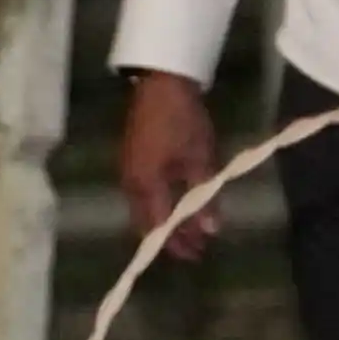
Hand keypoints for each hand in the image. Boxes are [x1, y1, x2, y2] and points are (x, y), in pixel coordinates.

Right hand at [118, 70, 223, 263]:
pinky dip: (159, 206)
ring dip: (165, 222)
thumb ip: (205, 196)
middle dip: (171, 238)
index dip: (177, 245)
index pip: (160, 228)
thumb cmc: (183, 120)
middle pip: (147, 222)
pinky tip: (176, 206)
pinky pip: (142, 195)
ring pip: (143, 209)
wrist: (160, 83)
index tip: (196, 256)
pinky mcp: (130, 160)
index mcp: (146, 186)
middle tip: (196, 248)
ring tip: (190, 230)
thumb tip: (211, 230)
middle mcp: (130, 184)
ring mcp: (127, 171)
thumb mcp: (201, 158)